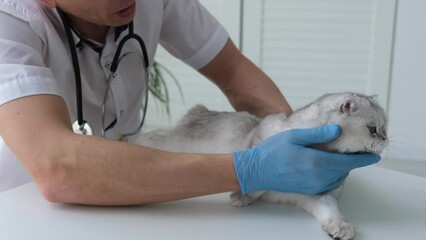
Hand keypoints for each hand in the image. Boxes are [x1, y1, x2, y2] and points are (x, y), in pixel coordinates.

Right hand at [233, 124, 380, 194]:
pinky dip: (332, 175)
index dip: (364, 159)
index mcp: (317, 162)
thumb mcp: (295, 136)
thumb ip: (318, 134)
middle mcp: (318, 177)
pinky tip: (324, 166)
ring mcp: (313, 185)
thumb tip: (337, 131)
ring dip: (342, 169)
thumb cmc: (273, 151)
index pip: (348, 162)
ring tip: (338, 157)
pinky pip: (327, 183)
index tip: (375, 156)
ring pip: (337, 178)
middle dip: (352, 162)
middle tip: (353, 152)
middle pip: (344, 171)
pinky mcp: (308, 189)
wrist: (257, 170)